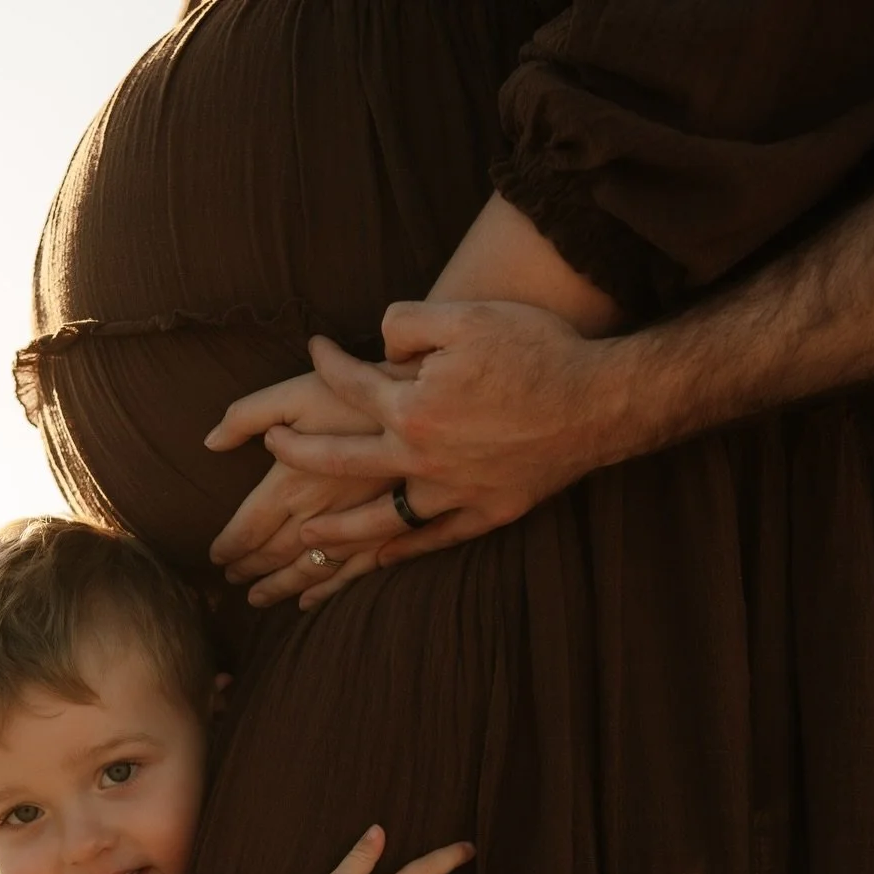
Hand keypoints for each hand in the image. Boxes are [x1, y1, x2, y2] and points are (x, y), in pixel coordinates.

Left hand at [204, 371, 395, 607]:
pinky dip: (324, 592)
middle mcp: (317, 515)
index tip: (215, 557)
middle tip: (231, 579)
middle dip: (248, 568)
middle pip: (273, 553)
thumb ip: (247, 415)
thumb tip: (210, 442)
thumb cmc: (355, 393)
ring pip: (307, 570)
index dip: (228, 547)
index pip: (247, 529)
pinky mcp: (385, 533)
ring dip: (279, 587)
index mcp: (290, 483)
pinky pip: (348, 574)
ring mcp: (352, 529)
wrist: (426, 405)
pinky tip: (308, 601)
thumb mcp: (295, 391)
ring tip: (258, 598)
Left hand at [274, 306, 619, 565]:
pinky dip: (402, 549)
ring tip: (304, 537)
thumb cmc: (536, 352)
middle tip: (272, 449)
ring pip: (378, 521)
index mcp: (410, 408)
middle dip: (299, 455)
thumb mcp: (466, 317)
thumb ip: (408, 322)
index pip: (351, 385)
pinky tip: (378, 557)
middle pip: (342, 463)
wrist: (601, 401)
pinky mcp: (486, 512)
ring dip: (336, 530)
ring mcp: (452, 493)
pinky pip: (432, 539)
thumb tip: (376, 338)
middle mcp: (421, 459)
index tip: (315, 348)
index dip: (328, 362)